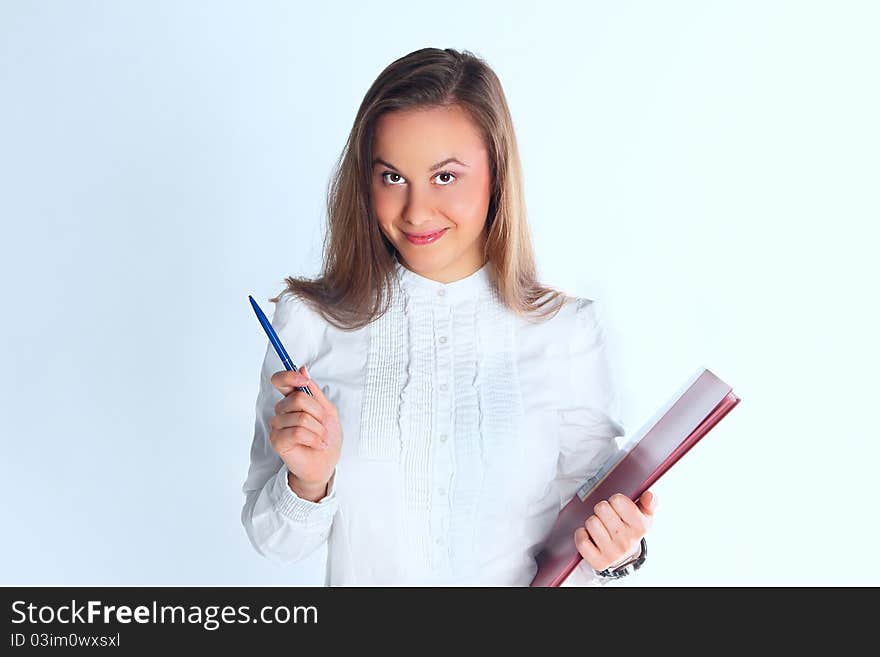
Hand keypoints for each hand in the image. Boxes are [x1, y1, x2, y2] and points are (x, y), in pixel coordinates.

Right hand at [269, 365, 342, 496]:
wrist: (325, 463)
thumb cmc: (326, 437)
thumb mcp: (328, 410)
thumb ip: (314, 391)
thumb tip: (303, 368)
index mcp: (292, 400)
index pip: (281, 380)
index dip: (290, 376)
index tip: (304, 380)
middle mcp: (281, 411)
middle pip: (297, 398)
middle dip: (318, 412)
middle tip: (323, 425)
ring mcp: (277, 426)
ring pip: (300, 417)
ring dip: (318, 429)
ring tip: (321, 438)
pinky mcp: (277, 440)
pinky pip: (297, 432)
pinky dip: (313, 439)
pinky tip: (318, 445)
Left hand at [574, 490, 656, 570]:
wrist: (625, 556)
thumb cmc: (631, 531)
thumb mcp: (644, 516)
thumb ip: (648, 503)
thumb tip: (649, 495)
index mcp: (640, 527)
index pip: (618, 500)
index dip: (615, 500)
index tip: (618, 506)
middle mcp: (627, 541)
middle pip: (601, 508)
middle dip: (602, 509)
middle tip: (608, 517)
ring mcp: (612, 553)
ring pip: (591, 522)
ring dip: (592, 522)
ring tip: (600, 527)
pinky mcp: (599, 561)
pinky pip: (582, 541)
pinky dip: (582, 535)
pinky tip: (590, 536)